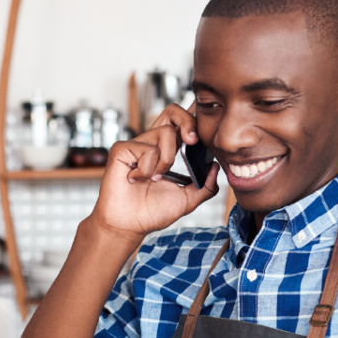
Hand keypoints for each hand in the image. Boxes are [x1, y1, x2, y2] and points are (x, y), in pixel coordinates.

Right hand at [88, 104, 218, 242]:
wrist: (128, 226)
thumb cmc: (151, 213)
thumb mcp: (187, 200)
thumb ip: (205, 186)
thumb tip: (215, 167)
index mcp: (166, 150)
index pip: (181, 123)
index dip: (194, 117)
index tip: (205, 129)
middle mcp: (151, 143)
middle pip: (173, 111)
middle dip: (188, 122)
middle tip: (192, 141)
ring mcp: (136, 144)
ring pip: (165, 133)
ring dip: (166, 161)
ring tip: (154, 179)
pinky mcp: (122, 149)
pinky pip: (147, 148)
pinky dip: (147, 168)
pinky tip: (135, 179)